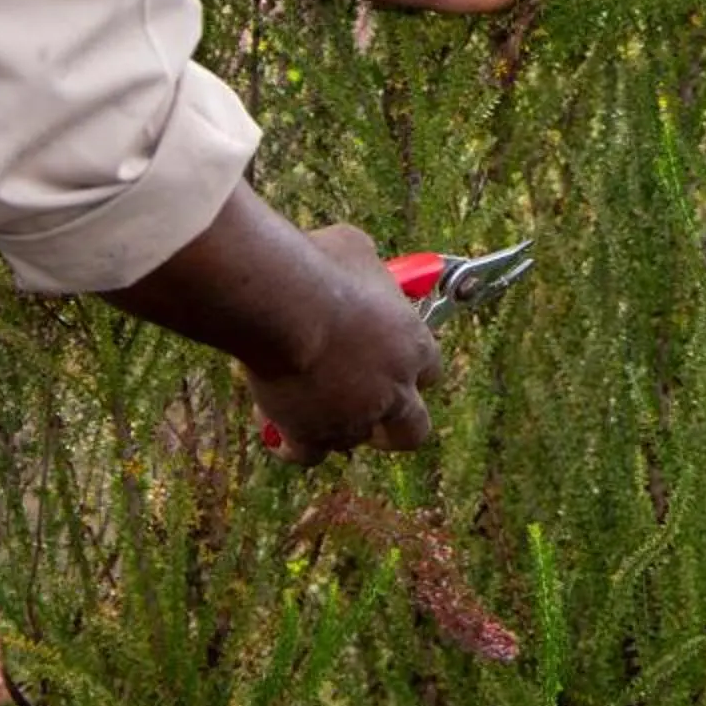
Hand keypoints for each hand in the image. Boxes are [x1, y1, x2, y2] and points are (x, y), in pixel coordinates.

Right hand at [244, 224, 445, 466]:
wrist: (283, 303)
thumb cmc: (321, 267)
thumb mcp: (357, 251)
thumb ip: (367, 273)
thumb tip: (358, 264)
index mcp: (413, 346)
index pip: (430, 371)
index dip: (410, 368)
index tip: (387, 359)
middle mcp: (393, 390)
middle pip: (412, 430)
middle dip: (392, 425)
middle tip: (365, 406)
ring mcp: (354, 419)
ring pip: (353, 441)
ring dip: (331, 424)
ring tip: (301, 399)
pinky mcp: (312, 435)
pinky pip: (307, 453)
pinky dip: (293, 443)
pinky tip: (275, 425)